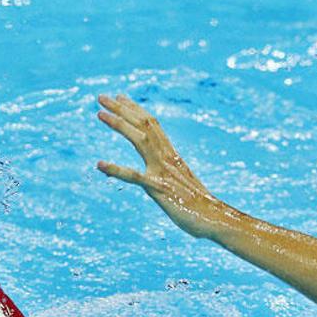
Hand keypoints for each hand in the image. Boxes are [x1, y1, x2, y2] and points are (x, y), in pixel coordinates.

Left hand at [96, 94, 223, 238]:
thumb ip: (169, 172)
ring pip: (139, 140)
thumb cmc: (199, 205)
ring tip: (99, 114)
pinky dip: (116, 169)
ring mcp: (163, 171)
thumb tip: (158, 171)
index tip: (119, 97)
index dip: (134, 109)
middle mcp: (167, 158)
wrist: (216, 219)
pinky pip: (135, 176)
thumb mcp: (181, 182)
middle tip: (101, 96)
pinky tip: (99, 164)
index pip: (151, 124)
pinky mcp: (159, 189)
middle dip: (121, 109)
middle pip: (143, 125)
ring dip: (119, 124)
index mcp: (171, 155)